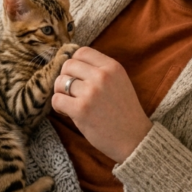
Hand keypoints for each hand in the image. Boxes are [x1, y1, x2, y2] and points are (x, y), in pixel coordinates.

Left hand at [52, 47, 151, 162]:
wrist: (135, 139)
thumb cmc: (124, 113)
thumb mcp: (120, 82)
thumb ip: (100, 71)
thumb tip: (73, 62)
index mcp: (113, 67)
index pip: (82, 52)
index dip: (75, 63)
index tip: (76, 75)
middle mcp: (102, 76)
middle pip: (68, 64)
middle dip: (65, 77)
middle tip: (71, 91)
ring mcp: (91, 92)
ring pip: (60, 81)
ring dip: (61, 92)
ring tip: (70, 102)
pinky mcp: (81, 109)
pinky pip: (57, 99)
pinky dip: (58, 106)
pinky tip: (67, 112)